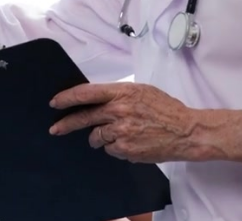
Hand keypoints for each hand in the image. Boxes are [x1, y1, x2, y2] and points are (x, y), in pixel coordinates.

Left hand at [48, 82, 200, 163]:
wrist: (186, 131)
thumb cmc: (166, 110)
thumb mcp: (142, 92)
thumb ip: (118, 95)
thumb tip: (96, 101)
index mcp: (123, 92)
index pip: (87, 93)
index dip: (67, 98)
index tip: (55, 102)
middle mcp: (119, 110)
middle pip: (85, 117)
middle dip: (67, 124)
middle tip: (55, 129)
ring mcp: (122, 131)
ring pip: (97, 136)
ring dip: (99, 137)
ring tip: (116, 134)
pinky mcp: (126, 149)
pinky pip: (110, 149)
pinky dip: (116, 147)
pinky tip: (130, 142)